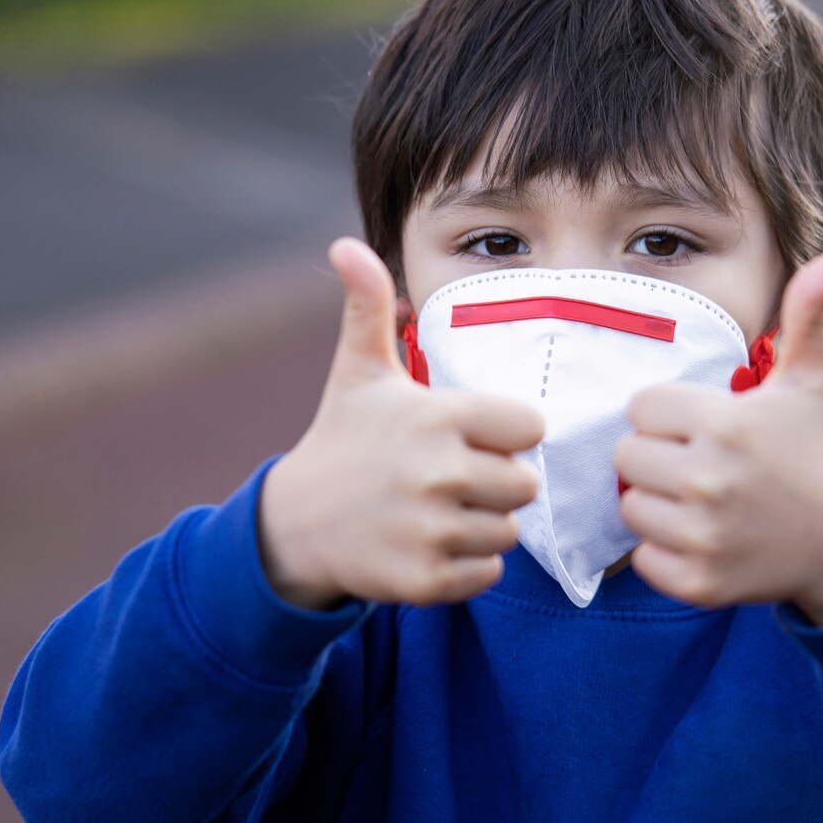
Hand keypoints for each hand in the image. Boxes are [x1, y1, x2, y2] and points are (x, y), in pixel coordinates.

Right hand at [256, 237, 544, 610]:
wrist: (293, 525)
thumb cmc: (342, 440)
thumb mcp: (357, 372)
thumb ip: (367, 308)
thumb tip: (344, 244)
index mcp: (438, 417)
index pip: (530, 427)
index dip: (508, 434)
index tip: (474, 436)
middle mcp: (439, 472)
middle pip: (526, 484)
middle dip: (497, 483)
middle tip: (455, 479)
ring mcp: (430, 529)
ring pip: (509, 532)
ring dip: (484, 525)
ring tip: (441, 511)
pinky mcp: (423, 578)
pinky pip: (487, 575)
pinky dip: (469, 566)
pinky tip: (433, 544)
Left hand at [613, 250, 822, 624]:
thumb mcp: (818, 378)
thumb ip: (810, 313)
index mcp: (725, 424)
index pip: (641, 408)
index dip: (670, 414)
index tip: (708, 424)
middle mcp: (708, 481)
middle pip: (627, 457)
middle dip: (659, 456)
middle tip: (704, 463)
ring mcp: (703, 537)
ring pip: (631, 507)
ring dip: (658, 503)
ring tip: (705, 499)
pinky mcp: (699, 583)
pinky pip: (643, 558)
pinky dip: (665, 551)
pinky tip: (705, 536)